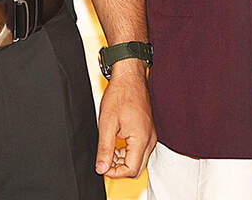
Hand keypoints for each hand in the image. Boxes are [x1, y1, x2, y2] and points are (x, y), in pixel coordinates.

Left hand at [95, 60, 155, 177]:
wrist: (130, 78)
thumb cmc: (121, 95)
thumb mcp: (107, 124)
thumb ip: (104, 149)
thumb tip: (101, 167)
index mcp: (141, 139)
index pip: (130, 170)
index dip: (114, 172)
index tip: (102, 166)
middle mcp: (150, 139)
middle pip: (137, 168)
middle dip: (119, 169)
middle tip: (105, 160)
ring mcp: (150, 135)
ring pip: (139, 160)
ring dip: (123, 160)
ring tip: (109, 150)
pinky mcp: (148, 131)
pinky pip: (140, 149)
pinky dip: (128, 152)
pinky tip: (116, 144)